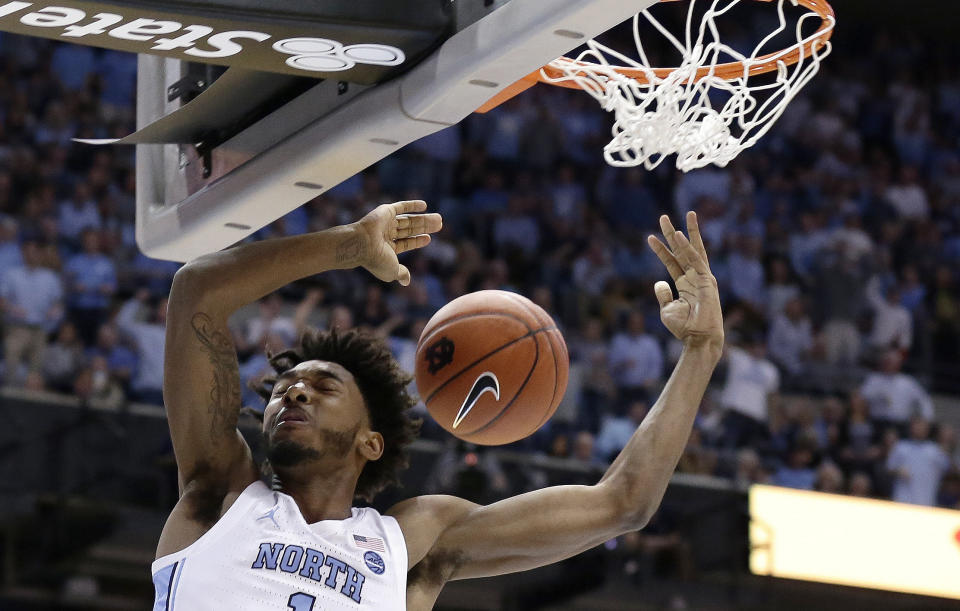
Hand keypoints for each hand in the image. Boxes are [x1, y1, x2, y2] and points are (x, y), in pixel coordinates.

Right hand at [352, 200, 441, 285]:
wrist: (362, 244)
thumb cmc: (376, 260)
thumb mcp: (392, 270)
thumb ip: (401, 273)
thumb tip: (406, 282)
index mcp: (386, 249)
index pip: (405, 243)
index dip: (417, 241)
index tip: (429, 238)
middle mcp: (385, 234)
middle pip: (409, 230)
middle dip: (424, 227)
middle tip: (440, 224)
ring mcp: (385, 223)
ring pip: (408, 219)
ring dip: (423, 218)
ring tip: (439, 218)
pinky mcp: (385, 211)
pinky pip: (401, 207)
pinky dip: (412, 205)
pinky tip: (424, 205)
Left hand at [647, 212, 723, 351]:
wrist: (698, 338)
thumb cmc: (685, 327)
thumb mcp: (667, 309)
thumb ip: (663, 294)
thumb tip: (658, 282)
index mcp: (686, 283)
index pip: (671, 261)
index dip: (661, 249)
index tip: (649, 237)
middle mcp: (694, 277)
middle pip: (682, 250)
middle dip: (673, 234)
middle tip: (663, 217)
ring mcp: (702, 277)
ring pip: (692, 250)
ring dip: (684, 233)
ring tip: (678, 217)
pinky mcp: (707, 280)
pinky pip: (696, 259)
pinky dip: (688, 247)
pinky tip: (679, 235)